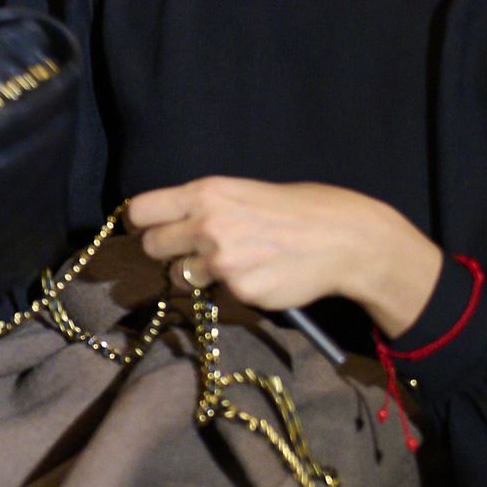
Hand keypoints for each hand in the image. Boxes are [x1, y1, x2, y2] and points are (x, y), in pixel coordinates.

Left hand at [128, 177, 443, 337]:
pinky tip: (258, 276)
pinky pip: (216, 295)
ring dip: (193, 274)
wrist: (346, 239)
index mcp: (206, 193)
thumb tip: (171, 220)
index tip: (147, 229)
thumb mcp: (245, 191)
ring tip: (229, 264)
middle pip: (152, 246)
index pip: (140, 211)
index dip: (141, 223)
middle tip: (188, 251)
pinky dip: (230, 289)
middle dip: (165, 251)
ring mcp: (222, 262)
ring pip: (179, 275)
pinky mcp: (240, 292)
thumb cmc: (298, 210)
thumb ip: (205, 206)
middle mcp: (206, 225)